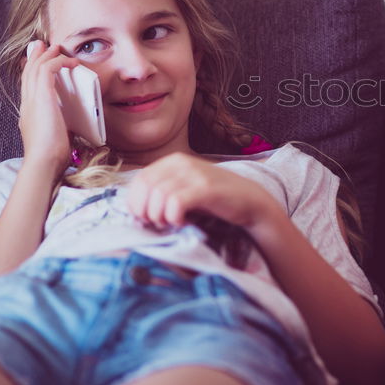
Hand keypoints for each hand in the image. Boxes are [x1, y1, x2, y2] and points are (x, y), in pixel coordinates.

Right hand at [19, 41, 79, 172]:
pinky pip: (46, 70)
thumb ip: (61, 127)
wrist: (44, 162)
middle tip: (43, 45)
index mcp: (29, 113)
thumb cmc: (53, 156)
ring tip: (57, 48)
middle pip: (28, 73)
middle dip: (35, 57)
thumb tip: (72, 126)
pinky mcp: (41, 97)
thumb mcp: (57, 136)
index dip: (32, 71)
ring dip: (47, 55)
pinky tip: (70, 62)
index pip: (28, 86)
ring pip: (35, 68)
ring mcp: (31, 100)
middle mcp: (27, 104)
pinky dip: (58, 62)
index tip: (38, 61)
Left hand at [125, 152, 278, 229]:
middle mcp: (181, 162)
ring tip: (172, 222)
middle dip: (146, 211)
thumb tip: (135, 207)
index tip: (145, 218)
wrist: (250, 201)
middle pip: (146, 188)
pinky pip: (176, 203)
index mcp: (172, 161)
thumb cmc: (214, 199)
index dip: (136, 202)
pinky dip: (174, 217)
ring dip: (160, 216)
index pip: (139, 180)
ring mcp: (194, 174)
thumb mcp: (184, 187)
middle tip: (158, 223)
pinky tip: (183, 221)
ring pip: (159, 196)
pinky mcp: (205, 188)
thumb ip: (162, 189)